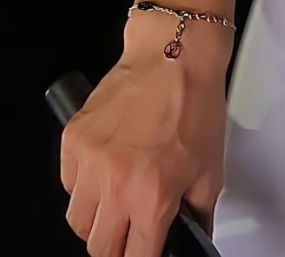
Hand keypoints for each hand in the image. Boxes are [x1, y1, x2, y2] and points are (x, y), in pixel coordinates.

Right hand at [59, 44, 227, 256]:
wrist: (175, 53)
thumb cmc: (194, 101)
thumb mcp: (210, 167)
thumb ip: (198, 213)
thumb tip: (193, 235)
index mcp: (153, 195)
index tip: (146, 249)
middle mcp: (116, 183)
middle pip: (99, 247)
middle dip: (117, 244)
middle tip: (131, 229)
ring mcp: (91, 161)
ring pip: (78, 220)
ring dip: (97, 218)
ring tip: (117, 199)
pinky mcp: (74, 139)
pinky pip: (68, 183)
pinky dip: (83, 184)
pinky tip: (106, 167)